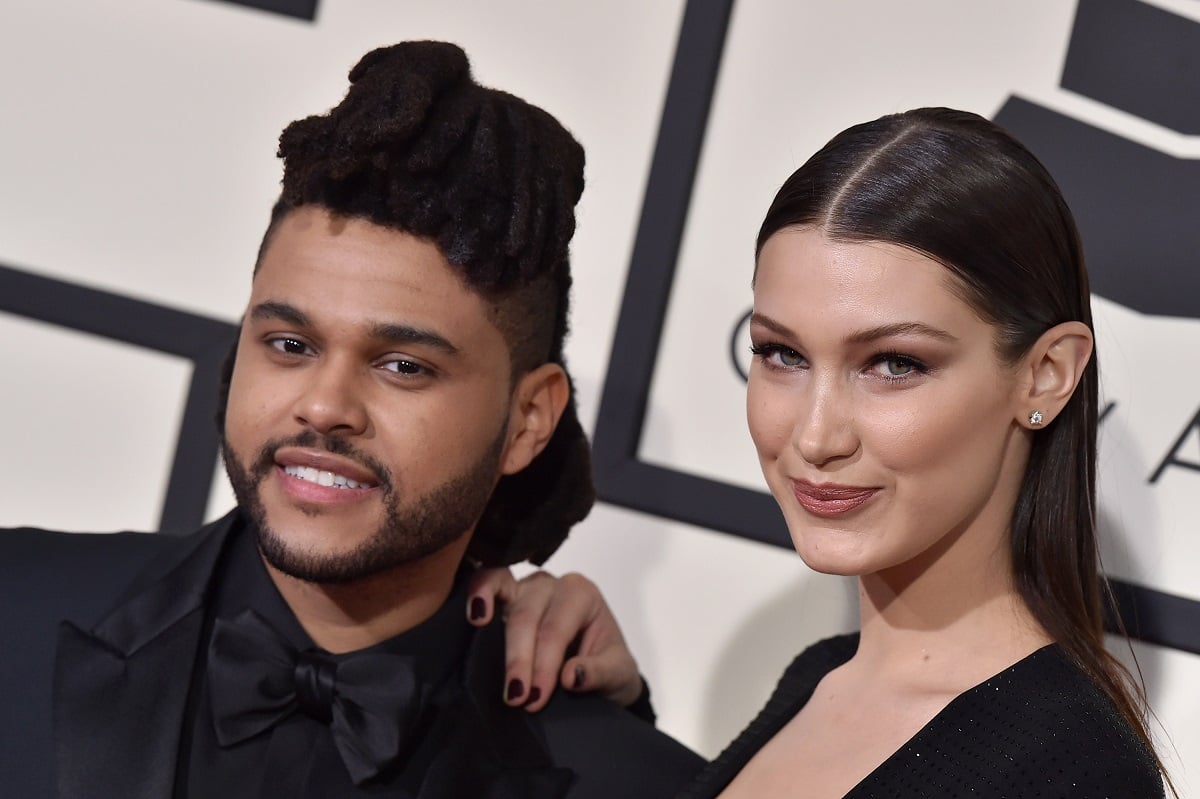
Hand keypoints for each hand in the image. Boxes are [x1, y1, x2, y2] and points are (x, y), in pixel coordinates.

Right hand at [467, 568, 642, 711]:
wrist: (600, 666)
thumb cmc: (609, 664)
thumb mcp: (618, 673)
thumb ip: (599, 673)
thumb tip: (571, 676)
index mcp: (582, 594)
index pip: (555, 630)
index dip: (543, 665)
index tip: (535, 698)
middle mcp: (552, 585)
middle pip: (526, 617)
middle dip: (520, 660)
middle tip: (517, 698)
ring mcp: (526, 587)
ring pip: (505, 602)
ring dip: (498, 639)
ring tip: (495, 668)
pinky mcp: (506, 597)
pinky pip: (489, 583)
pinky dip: (479, 594)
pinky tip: (474, 616)